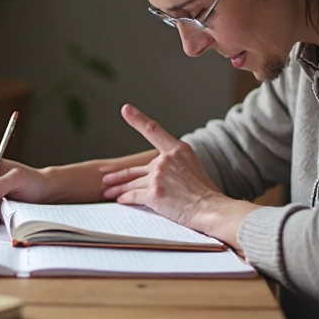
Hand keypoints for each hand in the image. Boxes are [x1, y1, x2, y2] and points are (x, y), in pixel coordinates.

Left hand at [101, 104, 241, 236]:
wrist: (211, 209)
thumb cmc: (206, 193)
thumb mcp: (194, 167)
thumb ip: (175, 164)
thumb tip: (161, 168)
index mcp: (178, 150)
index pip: (153, 130)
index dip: (137, 119)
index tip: (126, 109)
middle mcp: (166, 160)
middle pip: (136, 169)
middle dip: (119, 175)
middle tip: (106, 177)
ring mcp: (158, 176)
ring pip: (132, 183)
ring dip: (118, 188)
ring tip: (108, 191)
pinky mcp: (154, 193)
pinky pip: (133, 195)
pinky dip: (125, 198)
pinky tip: (120, 199)